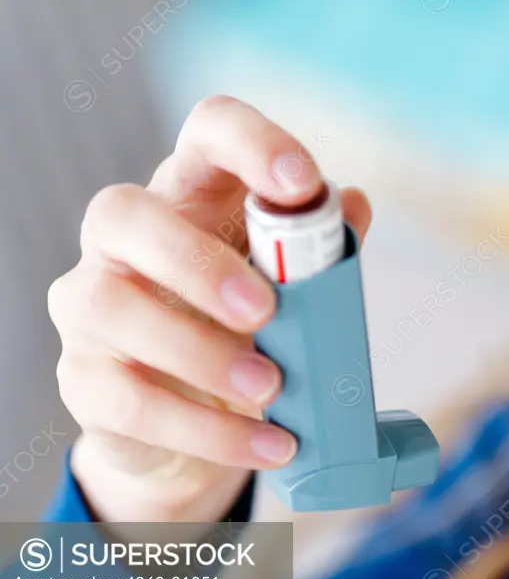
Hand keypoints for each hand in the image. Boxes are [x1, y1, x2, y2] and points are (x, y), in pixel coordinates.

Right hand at [48, 95, 372, 521]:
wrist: (202, 424)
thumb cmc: (252, 332)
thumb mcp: (296, 290)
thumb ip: (322, 252)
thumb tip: (354, 204)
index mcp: (193, 197)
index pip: (206, 133)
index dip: (250, 143)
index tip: (302, 182)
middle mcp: (124, 240)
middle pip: (124, 213)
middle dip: (197, 260)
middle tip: (266, 309)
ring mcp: (91, 307)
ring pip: (110, 307)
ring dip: (198, 351)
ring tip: (271, 388)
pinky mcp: (84, 380)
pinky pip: (128, 401)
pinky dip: (206, 429)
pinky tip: (269, 445)